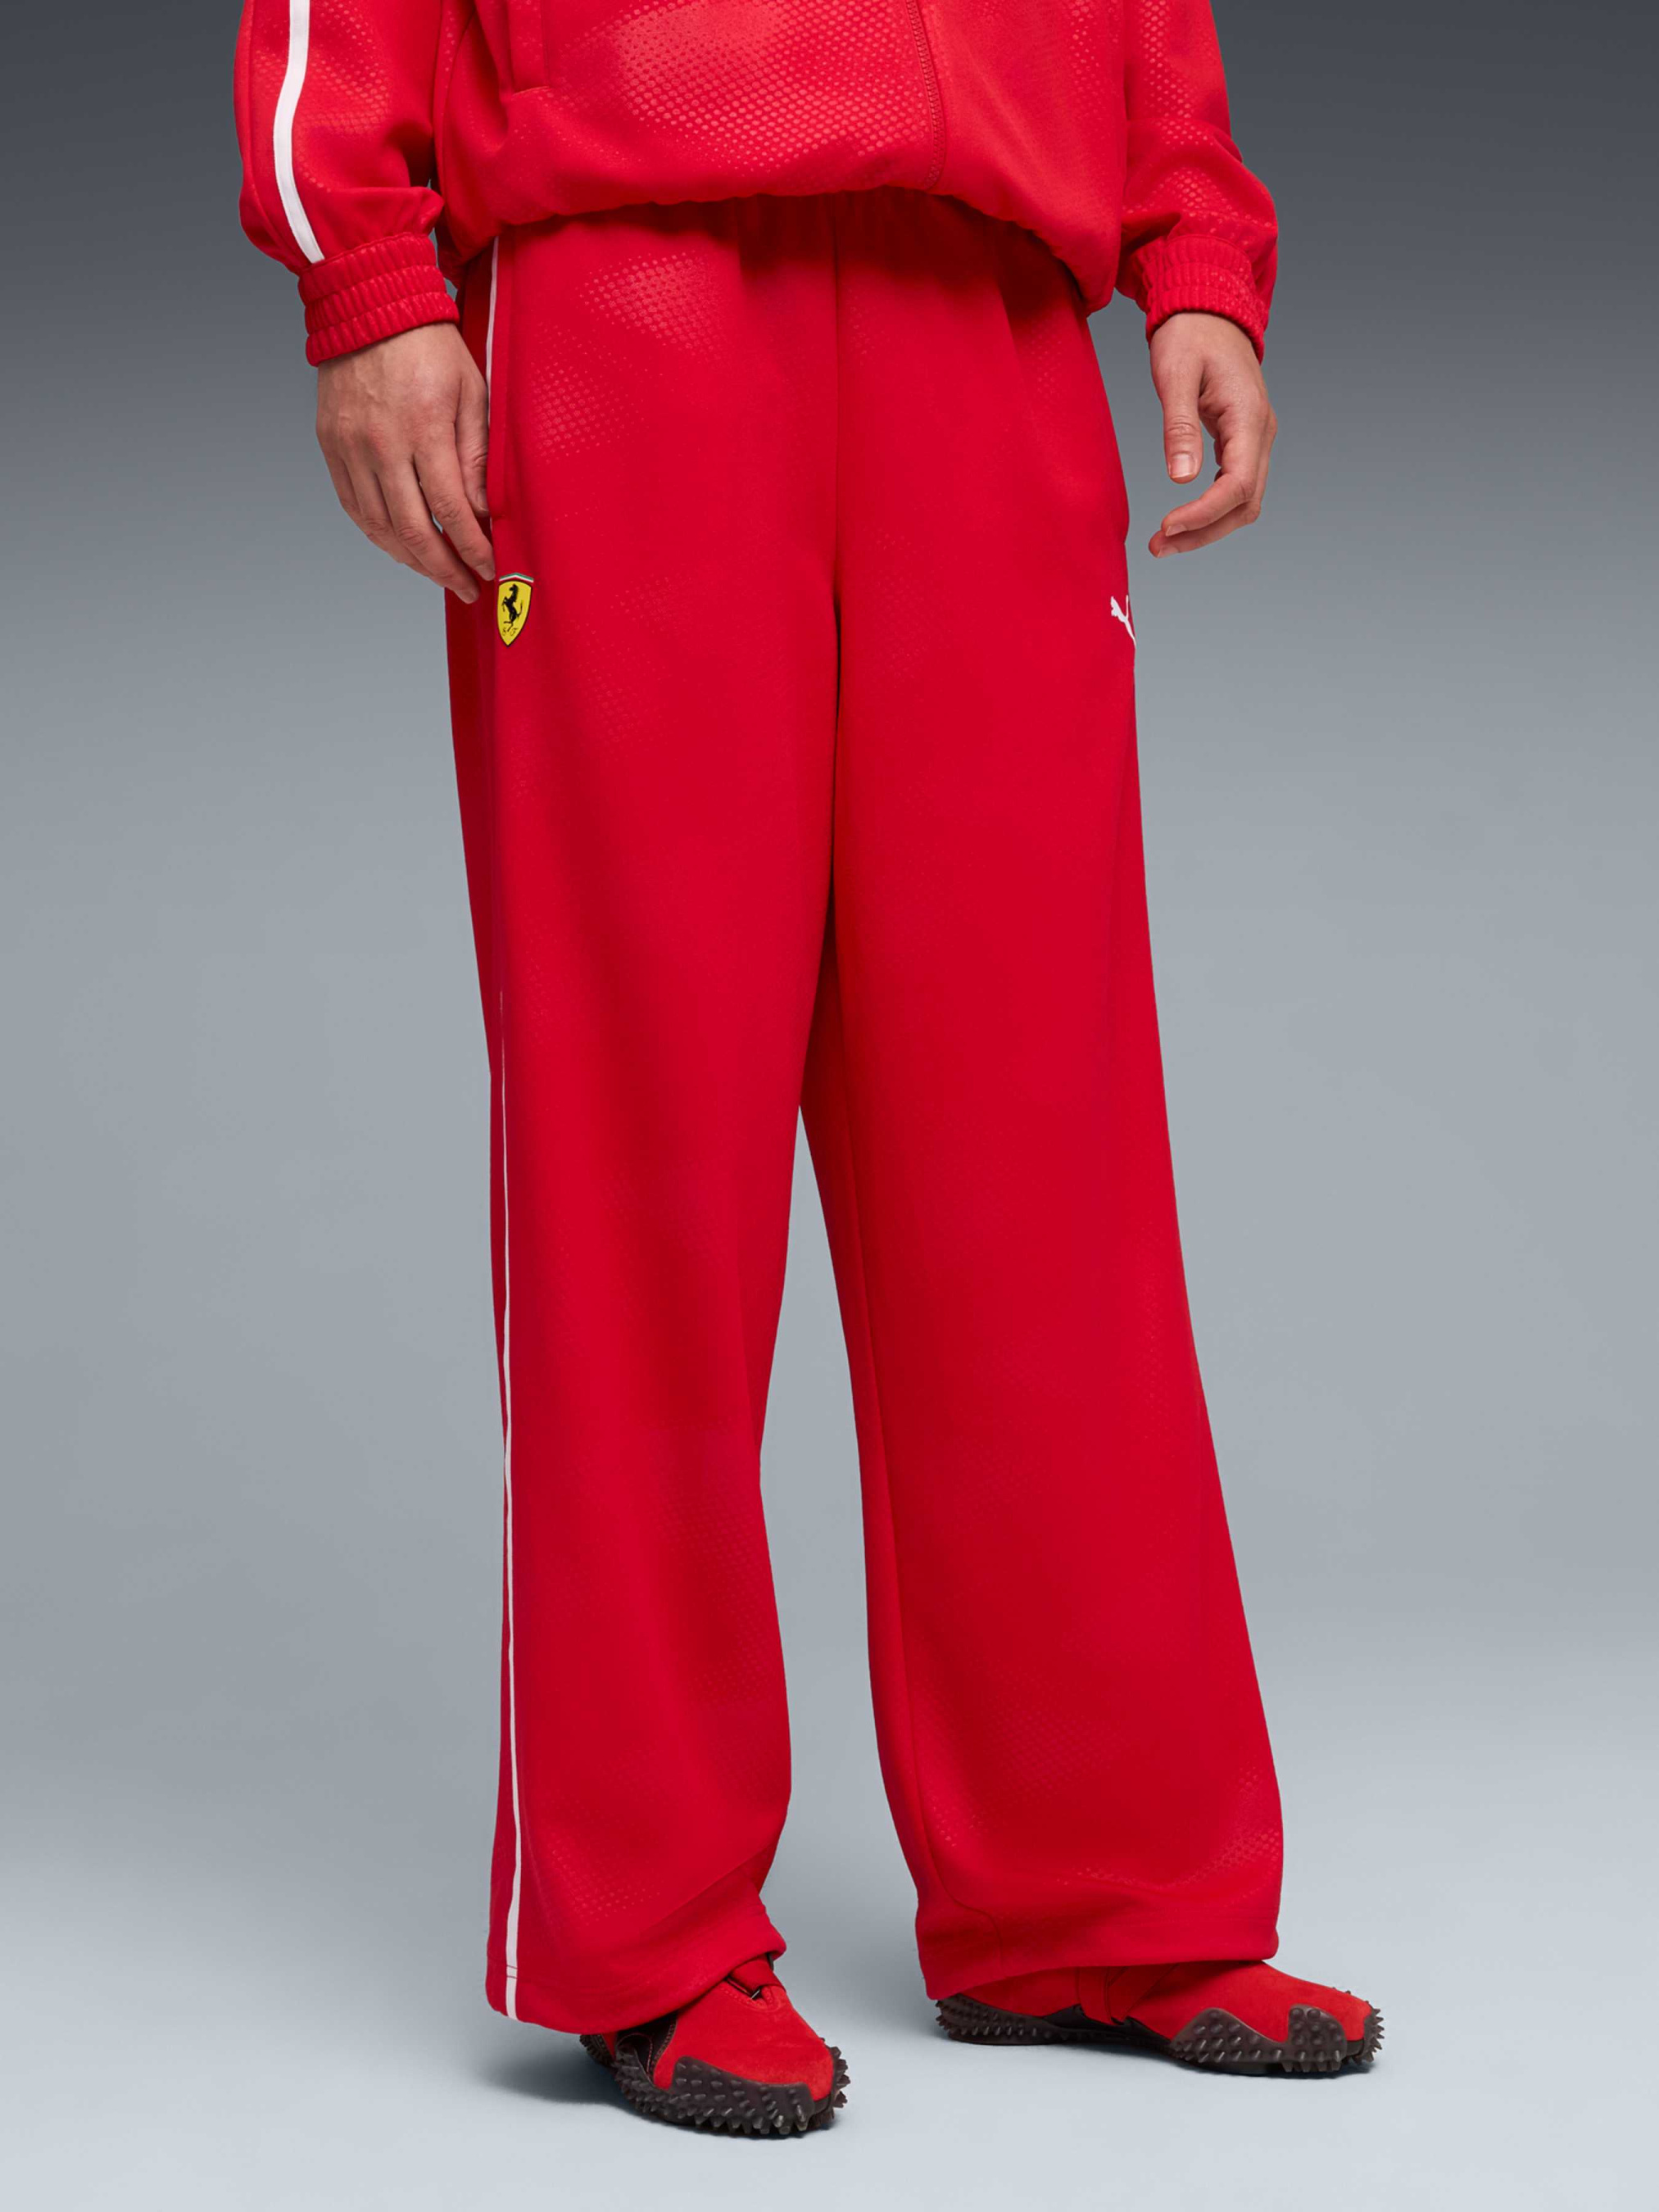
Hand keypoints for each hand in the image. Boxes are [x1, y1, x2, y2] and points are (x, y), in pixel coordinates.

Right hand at [315, 324, 494, 601]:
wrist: (368, 302)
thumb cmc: (429, 345)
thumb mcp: (470, 392)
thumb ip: (475, 455)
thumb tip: (481, 513)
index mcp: (423, 427)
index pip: (450, 510)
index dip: (471, 548)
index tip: (487, 568)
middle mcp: (381, 443)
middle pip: (413, 529)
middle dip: (443, 568)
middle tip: (466, 587)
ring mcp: (349, 445)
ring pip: (378, 526)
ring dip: (410, 559)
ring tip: (437, 572)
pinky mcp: (330, 443)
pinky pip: (353, 506)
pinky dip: (377, 534)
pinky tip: (400, 546)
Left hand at [1147, 312, 1276, 557]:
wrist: (1209, 309)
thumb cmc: (1189, 334)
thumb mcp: (1175, 374)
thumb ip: (1179, 426)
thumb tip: (1181, 478)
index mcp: (1249, 417)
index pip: (1237, 486)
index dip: (1204, 514)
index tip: (1166, 526)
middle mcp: (1261, 432)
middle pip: (1245, 505)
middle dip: (1204, 532)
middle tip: (1159, 547)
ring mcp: (1256, 438)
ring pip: (1244, 502)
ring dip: (1207, 527)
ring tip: (1165, 541)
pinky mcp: (1243, 440)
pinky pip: (1235, 487)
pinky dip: (1210, 509)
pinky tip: (1181, 518)